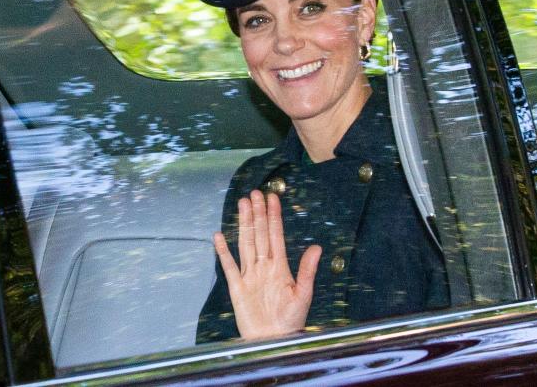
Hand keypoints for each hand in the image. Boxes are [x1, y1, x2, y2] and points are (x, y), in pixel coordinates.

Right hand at [213, 189, 321, 339]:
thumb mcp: (303, 294)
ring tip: (242, 204)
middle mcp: (264, 266)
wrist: (274, 342)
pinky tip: (219, 236)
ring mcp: (250, 275)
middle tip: (254, 193)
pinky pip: (229, 266)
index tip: (272, 197)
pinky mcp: (237, 287)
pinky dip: (223, 251)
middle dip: (258, 213)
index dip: (274, 216)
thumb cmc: (291, 321)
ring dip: (244, 224)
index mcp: (280, 267)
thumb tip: (317, 247)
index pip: (276, 235)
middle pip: (259, 234)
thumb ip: (307, 270)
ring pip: (246, 243)